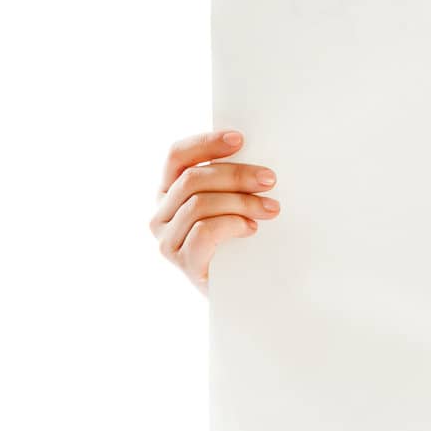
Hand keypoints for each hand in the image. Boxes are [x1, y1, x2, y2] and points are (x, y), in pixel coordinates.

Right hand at [150, 130, 279, 294]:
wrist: (247, 291)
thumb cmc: (240, 240)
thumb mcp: (231, 203)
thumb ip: (229, 181)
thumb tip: (254, 152)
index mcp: (168, 192)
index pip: (176, 156)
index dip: (206, 143)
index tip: (240, 139)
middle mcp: (160, 215)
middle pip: (193, 179)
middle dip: (236, 175)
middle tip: (270, 179)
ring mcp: (168, 241)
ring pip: (199, 204)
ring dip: (242, 201)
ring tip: (271, 209)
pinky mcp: (183, 264)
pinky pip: (204, 232)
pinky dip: (232, 224)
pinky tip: (251, 228)